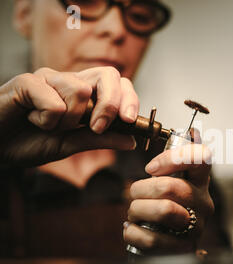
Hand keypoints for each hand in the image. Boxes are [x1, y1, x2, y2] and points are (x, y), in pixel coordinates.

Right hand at [0, 66, 138, 165]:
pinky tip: (32, 120)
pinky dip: (47, 120)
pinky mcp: (27, 82)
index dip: (129, 99)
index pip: (118, 83)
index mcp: (84, 93)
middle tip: (96, 127)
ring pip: (82, 91)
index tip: (130, 122)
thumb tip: (132, 140)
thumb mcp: (72, 144)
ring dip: (69, 121)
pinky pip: (54, 102)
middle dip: (110, 104)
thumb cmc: (30, 142)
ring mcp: (48, 78)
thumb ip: (101, 140)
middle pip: (108, 75)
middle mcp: (69, 81)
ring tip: (48, 126)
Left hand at [123, 143, 213, 254]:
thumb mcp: (170, 182)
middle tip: (134, 194)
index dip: (174, 158)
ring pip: (163, 211)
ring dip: (137, 210)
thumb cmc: (167, 208)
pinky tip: (132, 229)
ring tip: (135, 213)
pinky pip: (152, 239)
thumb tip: (183, 140)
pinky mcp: (183, 247)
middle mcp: (203, 203)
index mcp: (200, 182)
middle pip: (171, 186)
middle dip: (141, 189)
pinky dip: (133, 233)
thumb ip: (170, 164)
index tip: (151, 168)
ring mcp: (196, 227)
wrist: (170, 243)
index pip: (201, 158)